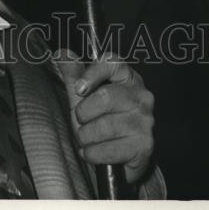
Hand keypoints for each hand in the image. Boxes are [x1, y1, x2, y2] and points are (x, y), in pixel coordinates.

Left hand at [54, 53, 154, 185]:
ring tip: (86, 138)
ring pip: (105, 126)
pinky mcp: (144, 146)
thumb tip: (63, 53)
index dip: (92, 74)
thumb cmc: (101, 120)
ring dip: (86, 136)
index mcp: (127, 77)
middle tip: (81, 121)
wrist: (119, 156)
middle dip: (84, 113)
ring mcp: (145, 121)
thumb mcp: (84, 96)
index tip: (79, 89)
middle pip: (105, 97)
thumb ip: (74, 75)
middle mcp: (141, 96)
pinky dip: (93, 153)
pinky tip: (93, 151)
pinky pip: (109, 149)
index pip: (112, 64)